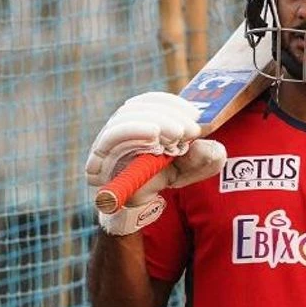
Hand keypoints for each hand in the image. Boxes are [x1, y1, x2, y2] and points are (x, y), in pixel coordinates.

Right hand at [85, 92, 226, 234]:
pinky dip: (133, 130)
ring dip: (155, 121)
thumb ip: (206, 155)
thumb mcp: (195, 165)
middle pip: (138, 107)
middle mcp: (121, 125)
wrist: (142, 205)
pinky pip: (111, 137)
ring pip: (126, 117)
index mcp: (140, 118)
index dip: (173, 103)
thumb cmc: (167, 176)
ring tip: (178, 134)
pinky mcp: (99, 159)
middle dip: (168, 115)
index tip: (196, 114)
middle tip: (191, 129)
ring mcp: (107, 141)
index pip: (150, 101)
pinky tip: (153, 134)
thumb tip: (202, 146)